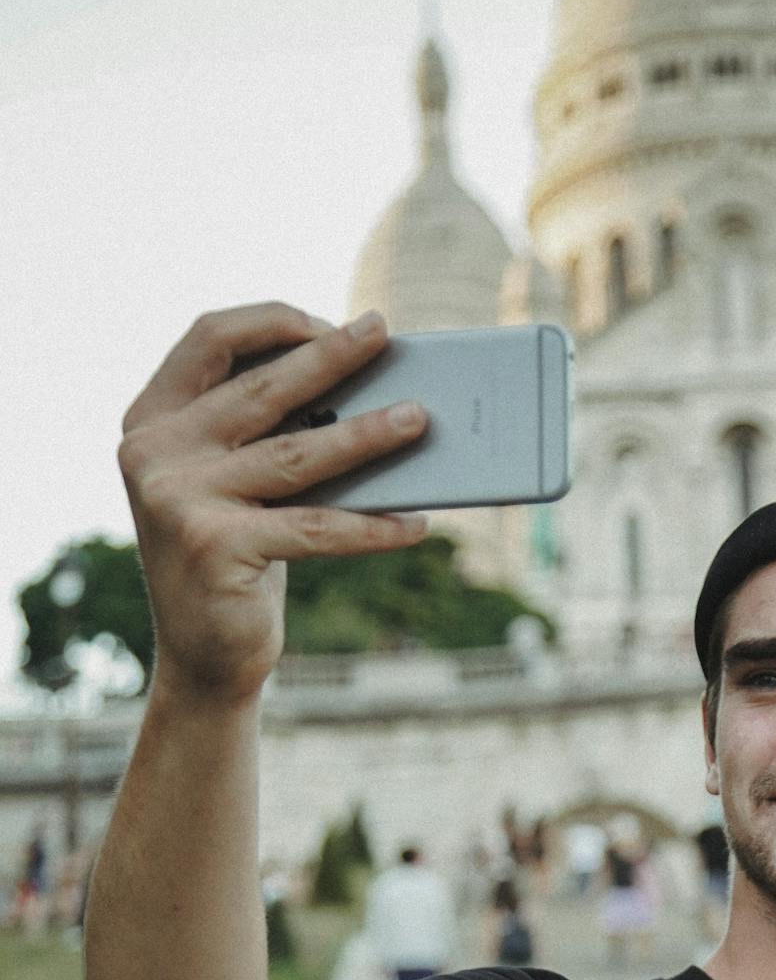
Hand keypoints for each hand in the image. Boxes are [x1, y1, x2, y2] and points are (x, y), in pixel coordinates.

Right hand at [117, 304, 429, 703]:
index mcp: (151, 419)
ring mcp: (178, 500)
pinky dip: (373, 526)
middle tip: (384, 333)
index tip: (329, 321)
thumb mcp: (239, 485)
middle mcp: (153, 452)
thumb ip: (268, 434)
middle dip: (331, 357)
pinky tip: (417, 523)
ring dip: (368, 434)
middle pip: (261, 388)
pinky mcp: (215, 549)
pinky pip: (316, 528)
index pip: (208, 337)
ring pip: (296, 455)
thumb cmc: (236, 558)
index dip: (271, 321)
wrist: (205, 658)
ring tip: (419, 419)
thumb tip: (367, 389)